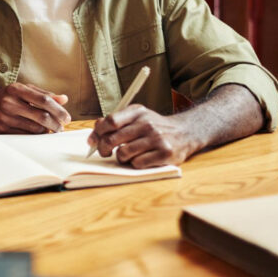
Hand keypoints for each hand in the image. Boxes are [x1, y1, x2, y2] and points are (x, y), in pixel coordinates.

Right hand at [0, 83, 70, 133]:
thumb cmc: (4, 99)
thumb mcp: (20, 91)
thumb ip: (42, 94)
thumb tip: (64, 99)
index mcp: (15, 89)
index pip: (43, 100)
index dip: (58, 110)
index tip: (67, 117)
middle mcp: (9, 102)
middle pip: (41, 116)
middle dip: (56, 124)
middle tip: (62, 128)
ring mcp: (4, 117)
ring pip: (35, 128)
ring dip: (47, 131)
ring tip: (51, 130)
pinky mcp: (1, 130)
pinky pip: (25, 136)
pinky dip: (36, 136)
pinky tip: (39, 134)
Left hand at [87, 104, 202, 166]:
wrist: (185, 132)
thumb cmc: (155, 126)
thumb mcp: (138, 116)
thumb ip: (117, 120)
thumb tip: (96, 127)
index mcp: (137, 112)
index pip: (110, 121)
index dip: (97, 133)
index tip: (92, 141)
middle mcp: (147, 124)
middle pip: (113, 139)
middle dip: (104, 149)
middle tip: (105, 152)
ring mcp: (156, 139)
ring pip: (123, 153)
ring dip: (121, 157)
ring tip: (126, 155)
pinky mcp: (164, 154)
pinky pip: (137, 163)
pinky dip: (134, 164)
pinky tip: (140, 159)